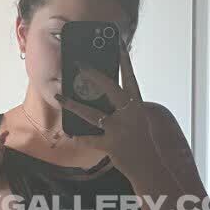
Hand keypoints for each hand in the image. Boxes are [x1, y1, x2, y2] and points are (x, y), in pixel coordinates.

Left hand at [55, 42, 156, 177]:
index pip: (130, 77)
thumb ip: (124, 107)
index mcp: (137, 105)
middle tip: (79, 64)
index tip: (118, 42)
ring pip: (92, 113)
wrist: (149, 166)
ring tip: (59, 96)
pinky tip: (70, 133)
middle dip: (93, 75)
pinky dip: (79, 137)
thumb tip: (104, 95)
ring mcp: (120, 129)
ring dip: (73, 105)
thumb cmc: (141, 140)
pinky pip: (90, 139)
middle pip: (110, 88)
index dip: (124, 59)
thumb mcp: (137, 119)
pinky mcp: (112, 145)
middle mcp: (130, 113)